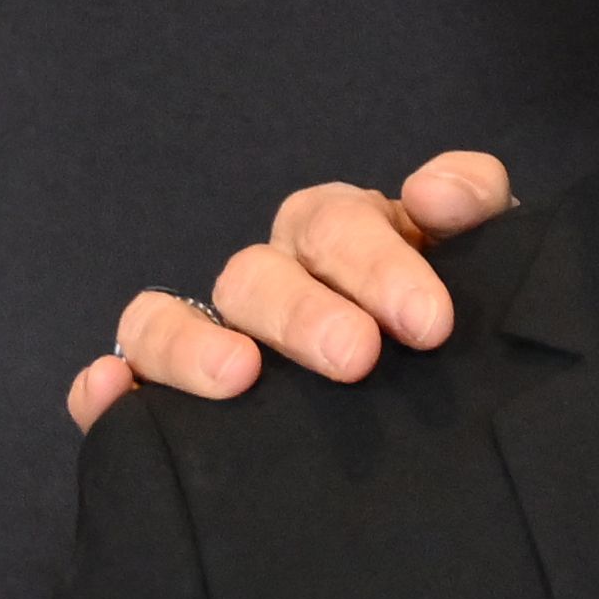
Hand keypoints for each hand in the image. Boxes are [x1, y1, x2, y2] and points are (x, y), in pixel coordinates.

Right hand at [64, 153, 521, 428]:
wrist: (466, 404)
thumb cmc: (469, 320)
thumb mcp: (492, 260)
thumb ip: (476, 207)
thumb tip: (435, 194)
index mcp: (343, 236)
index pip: (337, 225)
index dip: (377, 265)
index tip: (429, 325)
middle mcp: (273, 279)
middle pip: (257, 275)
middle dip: (304, 313)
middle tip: (356, 360)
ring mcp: (217, 337)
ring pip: (168, 318)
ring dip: (191, 343)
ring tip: (237, 378)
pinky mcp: (175, 398)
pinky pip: (123, 382)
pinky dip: (107, 387)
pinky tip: (113, 396)